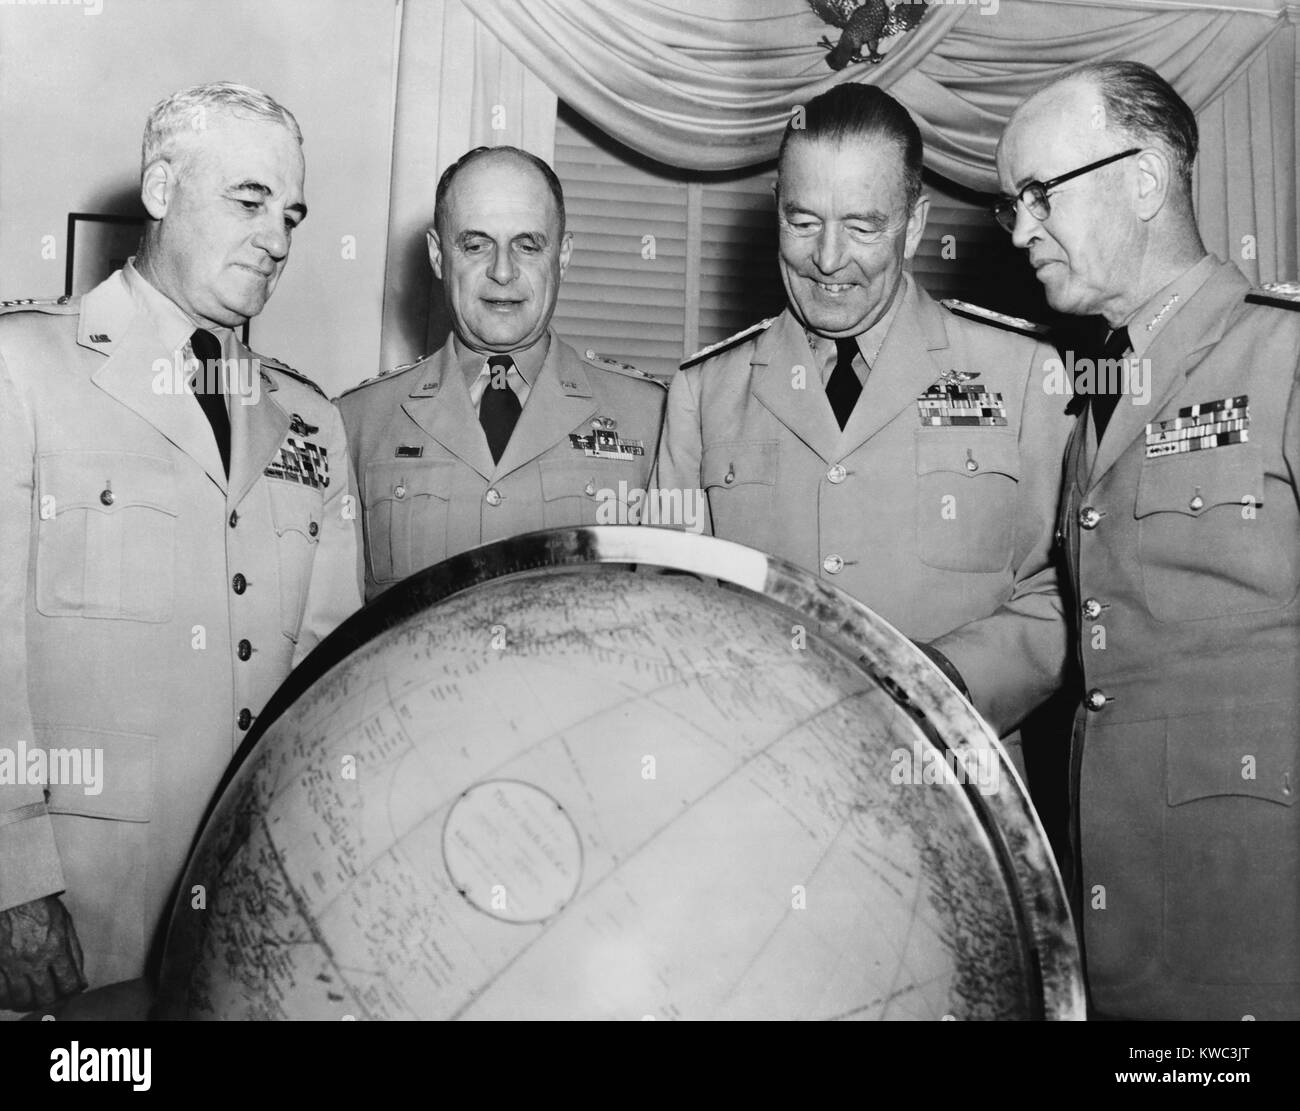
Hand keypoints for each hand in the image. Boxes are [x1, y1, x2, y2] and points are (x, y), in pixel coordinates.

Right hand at [0, 895, 86, 1011]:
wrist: (13, 893)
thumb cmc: (39, 904)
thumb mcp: (65, 922)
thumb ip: (74, 952)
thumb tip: (81, 979)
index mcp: (55, 948)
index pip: (69, 985)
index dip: (71, 993)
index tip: (69, 992)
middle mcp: (34, 959)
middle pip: (45, 997)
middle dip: (50, 1001)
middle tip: (50, 997)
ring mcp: (12, 964)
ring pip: (21, 999)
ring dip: (27, 1002)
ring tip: (30, 998)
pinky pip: (0, 992)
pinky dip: (5, 998)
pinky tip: (11, 994)